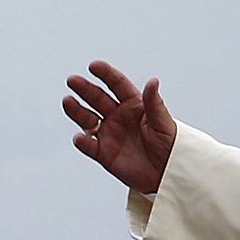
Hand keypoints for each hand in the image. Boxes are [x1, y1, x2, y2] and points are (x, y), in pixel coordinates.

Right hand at [63, 62, 178, 198]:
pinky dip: (83, 142)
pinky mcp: (104, 153)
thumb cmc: (170, 146)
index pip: (117, 84)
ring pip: (88, 119)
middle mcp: (118, 116)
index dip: (105, 74)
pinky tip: (80, 137)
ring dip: (77, 110)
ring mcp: (109, 134)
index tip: (94, 66)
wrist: (168, 174)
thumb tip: (153, 81)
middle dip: (84, 88)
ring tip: (68, 101)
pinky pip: (89, 146)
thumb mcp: (164, 123)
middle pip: (97, 98)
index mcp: (134, 105)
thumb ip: (154, 103)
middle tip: (73, 80)